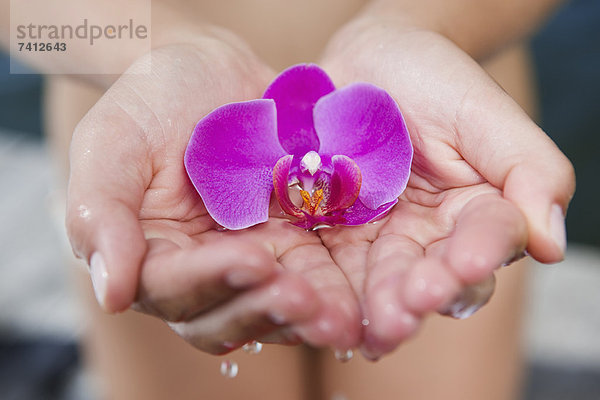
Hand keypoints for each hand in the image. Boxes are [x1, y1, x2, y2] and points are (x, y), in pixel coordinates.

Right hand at [66, 38, 359, 353]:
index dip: (211, 280)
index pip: (173, 287)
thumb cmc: (152, 100)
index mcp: (151, 255)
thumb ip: (101, 213)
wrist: (213, 72)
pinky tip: (362, 295)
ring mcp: (253, 259)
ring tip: (340, 314)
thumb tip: (112, 295)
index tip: (250, 260)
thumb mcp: (113, 140)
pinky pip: (316, 276)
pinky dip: (336, 289)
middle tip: (303, 300)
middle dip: (264, 310)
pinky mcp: (295, 244)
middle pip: (226, 314)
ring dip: (307, 315)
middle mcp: (202, 271)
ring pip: (275, 308)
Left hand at [319, 20, 574, 358]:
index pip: (487, 239)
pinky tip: (324, 312)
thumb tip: (550, 243)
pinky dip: (329, 290)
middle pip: (431, 274)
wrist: (365, 64)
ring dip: (375, 306)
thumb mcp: (483, 110)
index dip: (476, 254)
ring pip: (381, 280)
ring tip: (370, 326)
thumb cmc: (432, 78)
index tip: (464, 265)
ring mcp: (379, 238)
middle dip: (417, 295)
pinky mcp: (336, 234)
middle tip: (404, 313)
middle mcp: (431, 235)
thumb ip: (527, 168)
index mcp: (477, 209)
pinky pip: (332, 264)